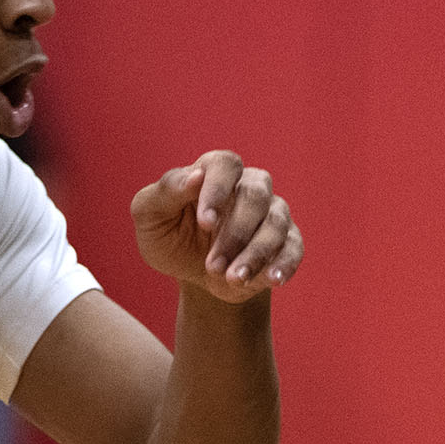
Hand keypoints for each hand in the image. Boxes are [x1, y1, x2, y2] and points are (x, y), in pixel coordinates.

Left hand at [131, 151, 302, 302]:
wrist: (194, 275)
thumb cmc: (170, 237)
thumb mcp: (151, 216)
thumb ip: (166, 191)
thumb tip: (195, 176)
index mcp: (215, 171)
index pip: (225, 164)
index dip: (218, 190)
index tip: (205, 222)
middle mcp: (249, 187)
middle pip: (255, 196)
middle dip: (235, 234)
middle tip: (212, 266)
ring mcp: (272, 213)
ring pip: (275, 224)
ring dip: (255, 254)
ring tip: (232, 279)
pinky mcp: (287, 242)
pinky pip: (294, 248)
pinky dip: (285, 263)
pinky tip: (272, 279)